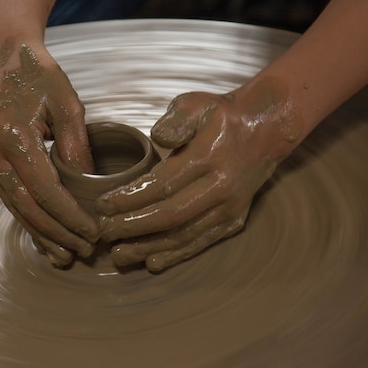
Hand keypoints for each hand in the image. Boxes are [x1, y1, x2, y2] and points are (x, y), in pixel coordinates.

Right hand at [0, 42, 98, 266]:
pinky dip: (29, 219)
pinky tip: (43, 235)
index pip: (46, 192)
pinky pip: (10, 198)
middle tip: (84, 252)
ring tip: (64, 256)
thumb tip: (90, 183)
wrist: (0, 55)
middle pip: (28, 209)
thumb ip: (77, 145)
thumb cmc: (36, 73)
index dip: (70, 217)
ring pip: (16, 209)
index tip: (93, 233)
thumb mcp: (66, 103)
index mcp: (14, 140)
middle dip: (57, 234)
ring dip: (41, 235)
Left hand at [97, 82, 301, 271]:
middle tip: (104, 232)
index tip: (102, 205)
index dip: (130, 198)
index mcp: (209, 156)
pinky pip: (201, 242)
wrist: (265, 131)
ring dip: (149, 247)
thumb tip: (158, 137)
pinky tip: (152, 262)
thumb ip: (176, 119)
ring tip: (120, 254)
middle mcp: (221, 187)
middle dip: (133, 226)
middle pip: (170, 215)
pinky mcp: (234, 221)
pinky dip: (176, 255)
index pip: (162, 183)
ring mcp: (229, 207)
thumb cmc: (221, 117)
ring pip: (184, 234)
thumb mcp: (197, 104)